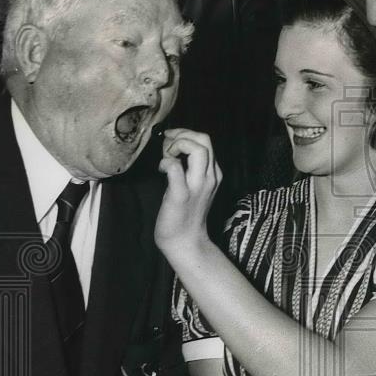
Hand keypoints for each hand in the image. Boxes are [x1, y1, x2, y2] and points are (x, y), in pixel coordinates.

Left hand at [154, 128, 221, 260]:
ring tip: (166, 155)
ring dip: (177, 145)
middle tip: (167, 145)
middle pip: (205, 140)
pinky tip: (161, 169)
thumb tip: (173, 146)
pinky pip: (175, 168)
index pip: (206, 141)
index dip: (185, 135)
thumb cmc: (184, 212)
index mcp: (214, 174)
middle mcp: (211, 177)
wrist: (184, 241)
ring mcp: (198, 186)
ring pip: (197, 149)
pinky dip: (166, 162)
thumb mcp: (194, 185)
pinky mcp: (182, 195)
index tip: (170, 144)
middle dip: (182, 134)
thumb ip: (191, 167)